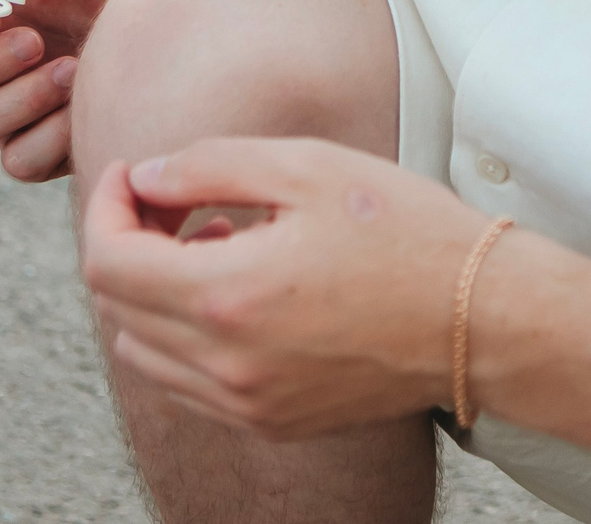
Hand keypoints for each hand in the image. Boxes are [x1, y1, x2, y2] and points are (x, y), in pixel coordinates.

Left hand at [80, 137, 490, 438]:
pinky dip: (186, 334)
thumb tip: (143, 178)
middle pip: (115, 306)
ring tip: (215, 241)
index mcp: (228, 296)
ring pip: (143, 350)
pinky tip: (242, 289)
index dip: (106, 206)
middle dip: (126, 241)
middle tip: (172, 198)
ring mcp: (248, 403)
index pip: (107, 262)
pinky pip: (187, 385)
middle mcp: (227, 365)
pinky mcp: (273, 422)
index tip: (133, 175)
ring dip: (153, 291)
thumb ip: (208, 166)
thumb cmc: (405, 232)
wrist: (484, 320)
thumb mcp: (307, 166)